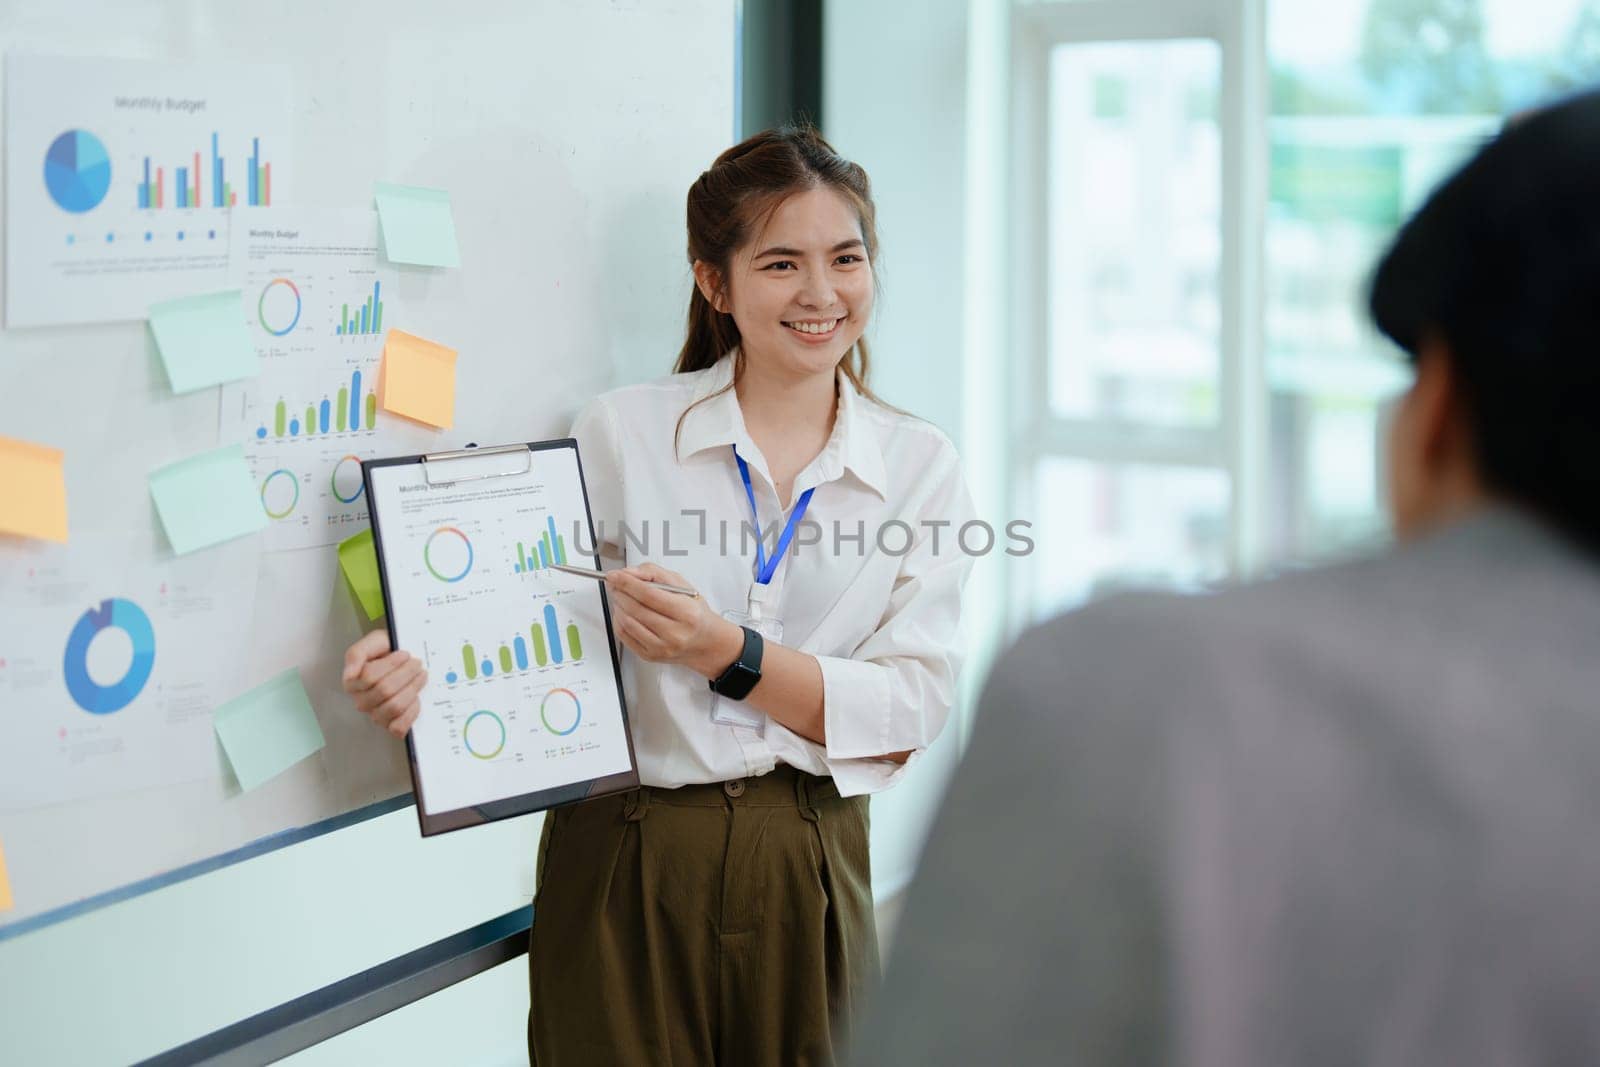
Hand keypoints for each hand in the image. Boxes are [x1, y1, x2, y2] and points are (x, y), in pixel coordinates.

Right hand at [342, 628, 427, 737]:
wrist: (406, 660)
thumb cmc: (387, 651)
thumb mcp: (372, 642)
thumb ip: (357, 654)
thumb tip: (349, 674)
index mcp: (353, 682)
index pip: (370, 677)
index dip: (391, 664)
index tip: (404, 654)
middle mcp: (362, 701)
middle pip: (384, 691)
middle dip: (406, 674)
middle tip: (416, 663)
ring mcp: (376, 715)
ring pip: (394, 707)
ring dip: (412, 689)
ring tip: (420, 676)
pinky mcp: (391, 726)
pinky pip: (399, 727)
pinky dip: (411, 712)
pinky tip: (416, 697)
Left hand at [605, 563, 743, 678]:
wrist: (704, 642)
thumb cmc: (694, 612)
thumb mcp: (682, 585)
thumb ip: (655, 573)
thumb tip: (629, 573)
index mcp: (686, 613)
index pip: (649, 595)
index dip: (627, 583)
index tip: (614, 575)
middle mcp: (675, 633)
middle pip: (636, 609)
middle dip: (620, 592)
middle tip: (616, 584)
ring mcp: (661, 647)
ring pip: (627, 623)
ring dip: (618, 606)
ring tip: (620, 596)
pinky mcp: (650, 656)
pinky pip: (624, 636)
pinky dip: (618, 621)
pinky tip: (623, 612)